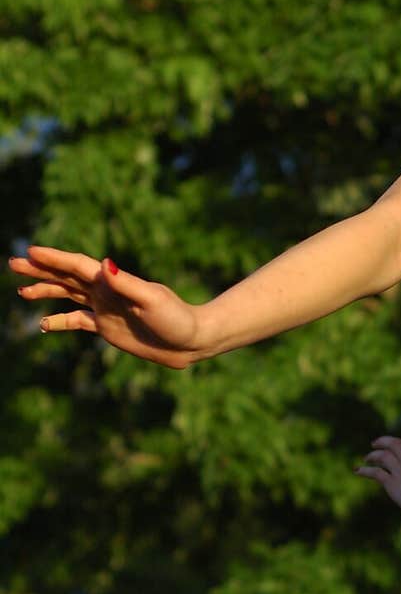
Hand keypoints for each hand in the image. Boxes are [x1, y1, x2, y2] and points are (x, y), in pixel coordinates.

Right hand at [9, 246, 202, 368]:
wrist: (190, 341)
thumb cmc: (175, 317)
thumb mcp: (151, 299)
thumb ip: (125, 283)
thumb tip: (103, 265)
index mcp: (112, 281)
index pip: (76, 266)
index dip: (54, 258)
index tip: (31, 252)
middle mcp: (105, 291)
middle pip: (66, 276)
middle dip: (40, 270)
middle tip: (14, 263)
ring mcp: (105, 308)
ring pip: (67, 295)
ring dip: (46, 291)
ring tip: (22, 292)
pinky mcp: (107, 327)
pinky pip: (77, 321)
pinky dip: (60, 321)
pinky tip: (43, 323)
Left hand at [354, 435, 400, 520]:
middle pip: (396, 443)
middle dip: (386, 441)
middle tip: (377, 443)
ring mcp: (400, 472)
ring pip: (384, 455)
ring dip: (373, 454)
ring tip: (367, 457)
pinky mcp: (391, 482)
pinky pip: (375, 472)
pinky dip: (365, 470)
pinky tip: (357, 471)